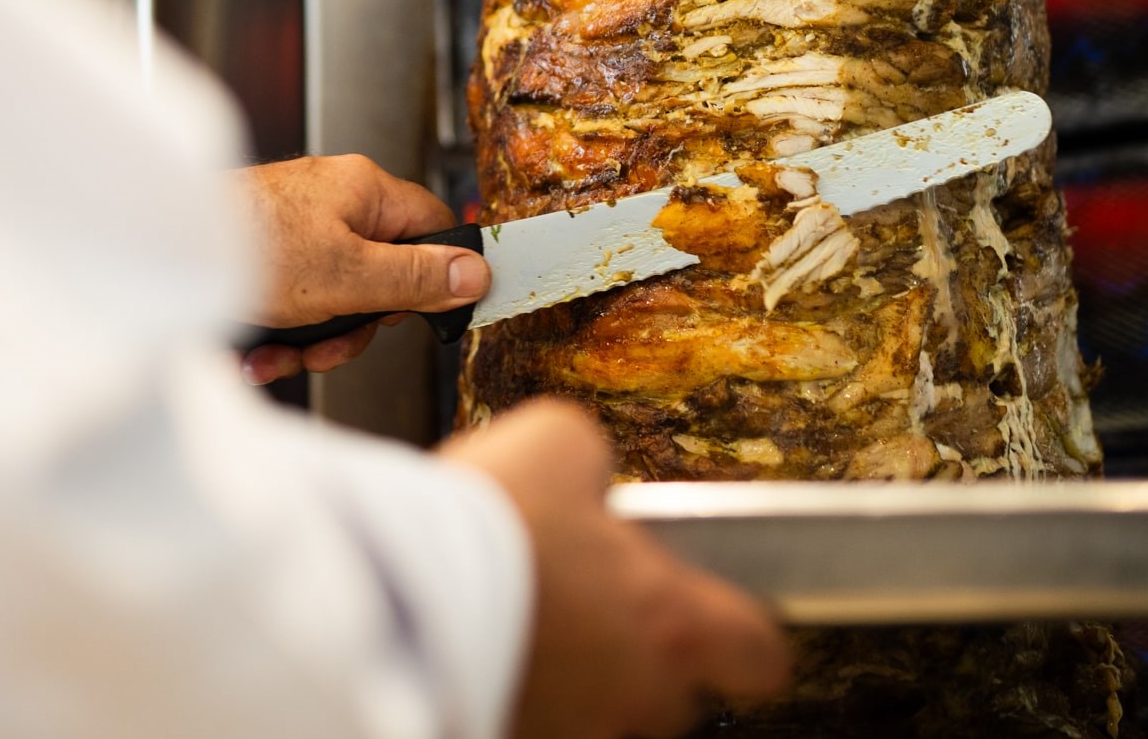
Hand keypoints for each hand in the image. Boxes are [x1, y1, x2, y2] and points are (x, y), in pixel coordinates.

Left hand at [238, 155, 489, 384]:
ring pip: (334, 296)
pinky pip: (293, 301)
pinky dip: (279, 332)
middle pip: (381, 273)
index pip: (433, 225)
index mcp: (364, 190)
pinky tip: (255, 351)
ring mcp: (296, 227)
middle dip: (356, 324)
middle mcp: (333, 201)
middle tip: (332, 342)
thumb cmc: (247, 247)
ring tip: (279, 354)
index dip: (436, 273)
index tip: (430, 313)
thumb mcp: (349, 277)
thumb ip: (416, 277)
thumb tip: (476, 272)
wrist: (160, 251)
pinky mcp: (264, 254)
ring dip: (311, 339)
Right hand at [442, 402, 790, 738]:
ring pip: (596, 713)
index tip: (724, 618)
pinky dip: (516, 681)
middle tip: (590, 604)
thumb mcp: (559, 439)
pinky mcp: (507, 736)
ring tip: (521, 618)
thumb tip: (587, 472)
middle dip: (639, 656)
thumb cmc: (484, 519)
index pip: (759, 654)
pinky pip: (533, 714)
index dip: (744, 634)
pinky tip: (479, 639)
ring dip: (572, 675)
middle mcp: (630, 693)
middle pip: (672, 697)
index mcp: (667, 620)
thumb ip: (594, 462)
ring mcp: (568, 730)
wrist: (389, 581)